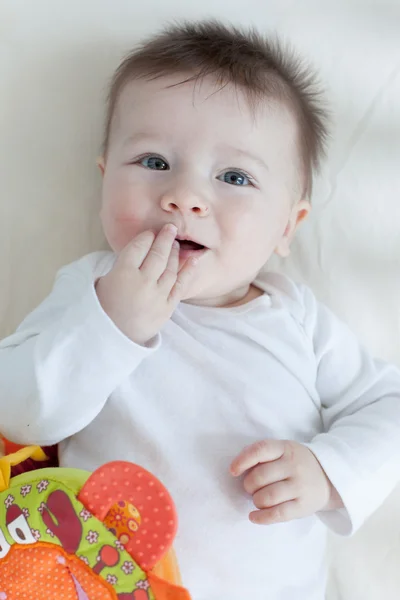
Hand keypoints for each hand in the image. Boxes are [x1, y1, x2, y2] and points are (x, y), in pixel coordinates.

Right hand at [96, 224, 196, 344]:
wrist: (113, 336)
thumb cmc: (106, 306)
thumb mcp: (104, 281)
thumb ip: (123, 264)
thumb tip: (141, 248)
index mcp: (122, 273)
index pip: (138, 247)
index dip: (146, 237)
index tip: (151, 232)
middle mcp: (142, 282)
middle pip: (157, 254)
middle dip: (165, 238)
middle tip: (171, 228)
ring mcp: (157, 295)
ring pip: (170, 268)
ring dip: (174, 253)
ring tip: (175, 244)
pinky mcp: (167, 307)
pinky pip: (180, 286)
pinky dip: (188, 272)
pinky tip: (193, 260)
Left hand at [230, 439, 342, 524]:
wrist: (329, 477)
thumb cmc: (295, 464)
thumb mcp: (283, 450)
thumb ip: (263, 455)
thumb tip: (237, 469)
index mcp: (285, 448)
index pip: (260, 450)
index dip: (242, 460)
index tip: (232, 471)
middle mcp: (294, 466)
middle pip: (260, 477)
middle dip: (248, 485)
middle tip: (250, 488)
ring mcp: (300, 486)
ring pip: (267, 497)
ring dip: (256, 500)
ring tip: (258, 499)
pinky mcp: (303, 506)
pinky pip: (278, 514)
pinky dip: (262, 518)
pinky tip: (254, 516)